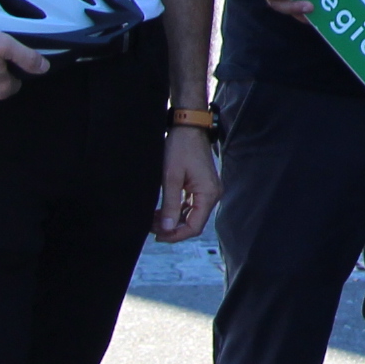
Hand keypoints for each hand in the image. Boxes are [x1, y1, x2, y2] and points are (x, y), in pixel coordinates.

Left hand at [153, 125, 219, 239]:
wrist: (188, 127)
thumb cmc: (180, 148)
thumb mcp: (171, 177)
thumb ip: (169, 204)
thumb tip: (166, 228)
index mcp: (208, 194)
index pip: (194, 226)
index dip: (176, 235)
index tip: (157, 236)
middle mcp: (213, 195)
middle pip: (193, 222)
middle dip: (172, 228)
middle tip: (151, 227)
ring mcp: (209, 190)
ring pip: (191, 215)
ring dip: (173, 220)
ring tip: (153, 219)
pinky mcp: (202, 186)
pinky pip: (191, 205)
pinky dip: (177, 210)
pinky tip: (162, 210)